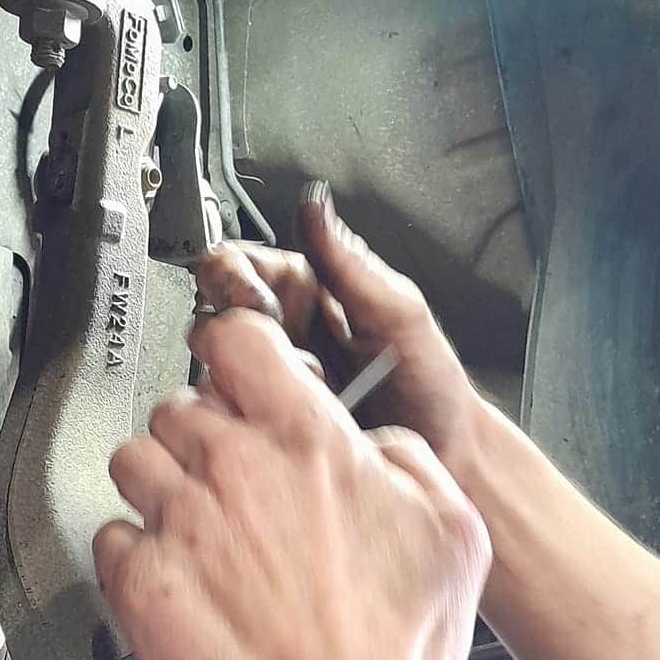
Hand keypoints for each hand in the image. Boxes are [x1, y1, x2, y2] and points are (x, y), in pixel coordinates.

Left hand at [94, 309, 489, 659]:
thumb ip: (410, 461)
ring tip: (190, 527)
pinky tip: (169, 580)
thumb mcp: (452, 531)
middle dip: (199, 436)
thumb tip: (379, 444)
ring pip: (133, 461)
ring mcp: (179, 522)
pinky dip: (131, 555)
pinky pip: (109, 538)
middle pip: (178, 405)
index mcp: (308, 439)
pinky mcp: (140, 583)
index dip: (233, 353)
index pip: (236, 340)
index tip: (234, 373)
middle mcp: (234, 466)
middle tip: (225, 479)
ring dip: (157, 485)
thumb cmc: (400, 649)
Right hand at [193, 181, 479, 475]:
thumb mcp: (399, 312)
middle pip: (213, 312)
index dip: (231, 278)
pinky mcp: (265, 422)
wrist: (447, 455)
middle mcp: (280, 331)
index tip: (253, 303)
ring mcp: (269, 379)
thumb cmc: (432, 384)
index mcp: (306, 289)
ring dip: (239, 377)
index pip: (239, 263)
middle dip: (228, 332)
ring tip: (295, 392)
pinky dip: (244, 415)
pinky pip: (230, 413)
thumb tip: (315, 204)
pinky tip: (279, 421)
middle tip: (266, 353)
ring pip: (213, 366)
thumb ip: (351, 262)